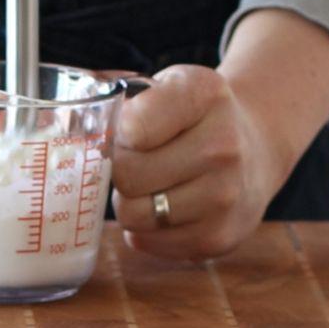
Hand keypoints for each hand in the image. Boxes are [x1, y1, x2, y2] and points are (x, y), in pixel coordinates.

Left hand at [111, 65, 283, 259]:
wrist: (254, 151)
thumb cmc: (194, 117)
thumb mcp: (169, 85)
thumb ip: (122, 96)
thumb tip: (74, 124)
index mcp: (205, 94)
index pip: (133, 126)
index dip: (118, 131)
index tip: (128, 129)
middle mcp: (223, 146)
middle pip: (127, 174)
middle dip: (119, 168)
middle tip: (135, 160)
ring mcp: (225, 196)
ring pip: (132, 213)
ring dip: (129, 201)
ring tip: (150, 184)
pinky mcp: (218, 238)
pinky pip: (146, 242)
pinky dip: (145, 229)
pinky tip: (165, 207)